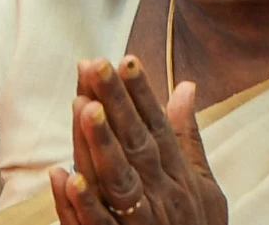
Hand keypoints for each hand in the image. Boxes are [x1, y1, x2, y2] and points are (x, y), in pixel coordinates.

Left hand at [48, 56, 227, 223]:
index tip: (125, 59)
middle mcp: (164, 192)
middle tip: (96, 65)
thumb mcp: (203, 183)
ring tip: (85, 108)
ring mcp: (144, 220)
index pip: (158, 125)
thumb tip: (186, 86)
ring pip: (119, 179)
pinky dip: (83, 203)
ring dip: (101, 145)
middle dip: (116, 103)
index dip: (142, 93)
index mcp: (180, 174)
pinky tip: (64, 177)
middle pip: (137, 142)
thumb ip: (189, 137)